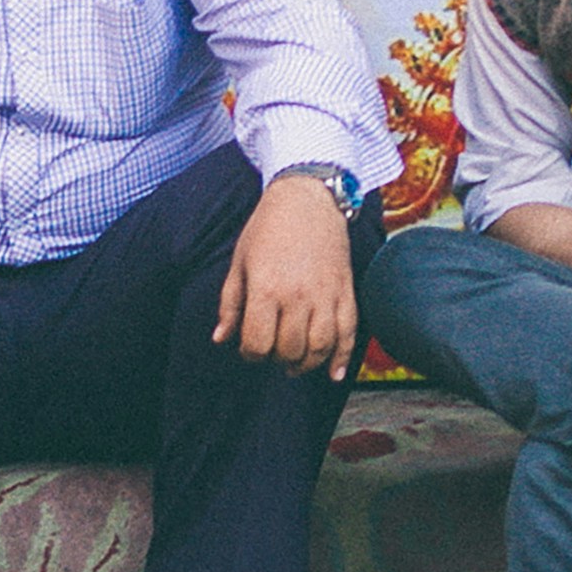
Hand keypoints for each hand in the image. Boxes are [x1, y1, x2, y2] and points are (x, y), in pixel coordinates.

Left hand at [212, 173, 360, 376]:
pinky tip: (333, 374)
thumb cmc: (268, 228)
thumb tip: (221, 339)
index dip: (249, 354)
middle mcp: (298, 296)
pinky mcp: (346, 290)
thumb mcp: (239, 262)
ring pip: (320, 347)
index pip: (257, 344)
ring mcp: (326, 294)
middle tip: (271, 349)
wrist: (308, 197)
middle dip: (276, 358)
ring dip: (306, 363)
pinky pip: (350, 331)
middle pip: (289, 350)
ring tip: (295, 364)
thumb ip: (230, 304)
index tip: (248, 346)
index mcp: (267, 290)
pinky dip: (343, 357)